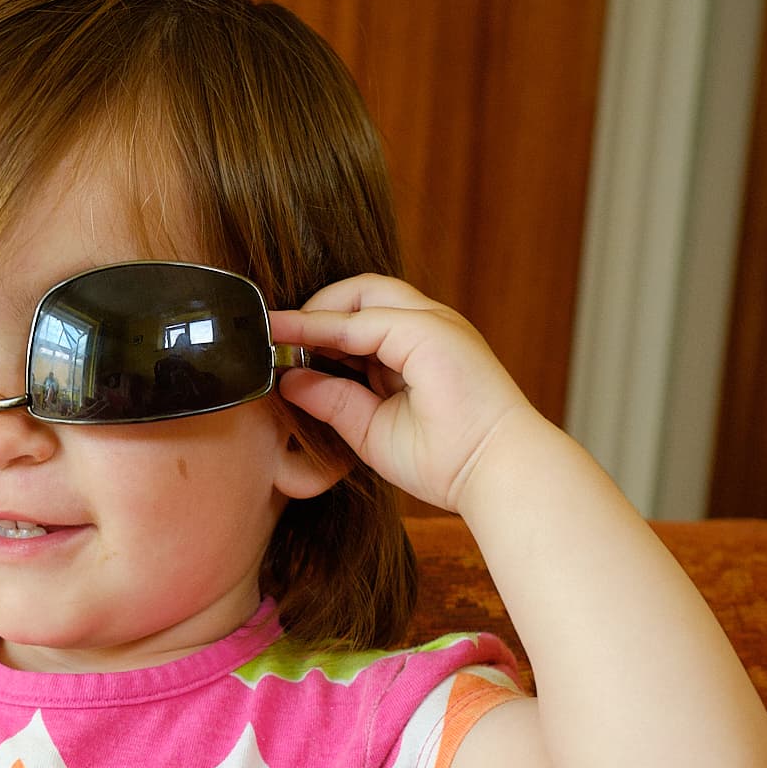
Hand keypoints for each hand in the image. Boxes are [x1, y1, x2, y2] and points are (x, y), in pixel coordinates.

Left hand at [270, 276, 537, 515]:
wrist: (493, 474)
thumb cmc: (445, 460)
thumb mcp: (370, 428)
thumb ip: (331, 399)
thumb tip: (288, 379)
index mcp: (420, 346)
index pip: (360, 319)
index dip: (315, 329)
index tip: (275, 343)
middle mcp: (429, 324)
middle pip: (359, 293)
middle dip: (312, 310)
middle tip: (273, 337)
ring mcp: (433, 322)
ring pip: (361, 294)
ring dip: (313, 312)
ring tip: (275, 333)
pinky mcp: (428, 330)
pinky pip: (364, 319)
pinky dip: (323, 325)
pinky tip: (291, 337)